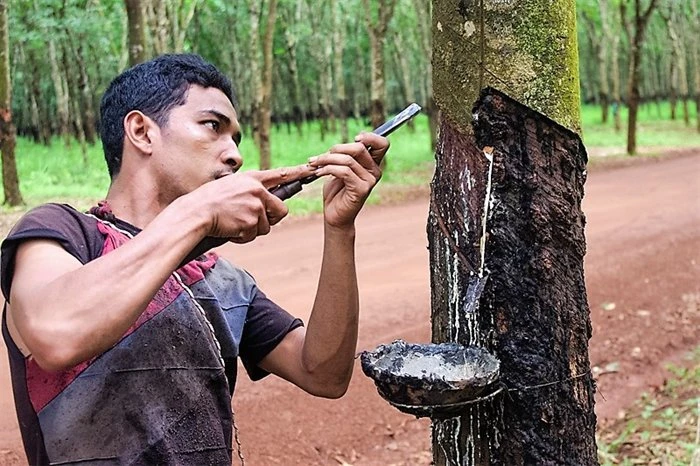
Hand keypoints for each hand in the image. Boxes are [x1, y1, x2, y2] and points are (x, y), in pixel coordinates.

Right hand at [191, 164, 315, 242]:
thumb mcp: (230, 186)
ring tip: (233, 222)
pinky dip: (242, 237)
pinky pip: (253, 235)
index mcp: (252, 179)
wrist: (195, 212)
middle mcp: (257, 190)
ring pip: (266, 226)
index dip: (298, 172)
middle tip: (253, 221)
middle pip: (281, 210)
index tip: (312, 169)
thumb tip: (264, 203)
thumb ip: (249, 191)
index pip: (280, 175)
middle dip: (270, 219)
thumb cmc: (208, 201)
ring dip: (251, 229)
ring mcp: (255, 206)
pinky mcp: (251, 222)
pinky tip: (230, 229)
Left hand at [308, 132, 388, 227]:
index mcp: (372, 164)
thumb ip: (344, 156)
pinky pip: (343, 172)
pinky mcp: (361, 190)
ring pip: (347, 160)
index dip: (370, 137)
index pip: (382, 143)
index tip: (355, 137)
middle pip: (359, 148)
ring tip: (314, 164)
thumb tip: (338, 146)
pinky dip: (327, 169)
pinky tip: (318, 173)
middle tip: (320, 157)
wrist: (334, 216)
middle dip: (336, 148)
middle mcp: (375, 172)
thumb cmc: (336, 192)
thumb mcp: (340, 169)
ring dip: (326, 159)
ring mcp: (370, 181)